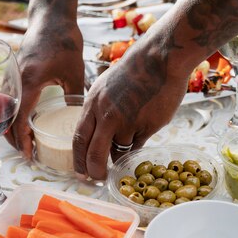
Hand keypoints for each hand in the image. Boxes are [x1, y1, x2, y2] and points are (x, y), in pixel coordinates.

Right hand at [6, 19, 84, 157]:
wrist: (51, 17)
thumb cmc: (64, 41)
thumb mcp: (75, 72)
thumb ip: (75, 97)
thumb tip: (79, 118)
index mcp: (29, 82)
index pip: (19, 119)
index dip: (22, 140)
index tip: (29, 154)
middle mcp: (14, 81)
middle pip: (5, 119)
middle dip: (13, 139)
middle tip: (28, 153)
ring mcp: (10, 76)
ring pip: (2, 110)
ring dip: (10, 128)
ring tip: (25, 142)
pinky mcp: (11, 73)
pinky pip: (5, 100)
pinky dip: (9, 114)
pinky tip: (22, 122)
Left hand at [73, 42, 188, 178]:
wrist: (159, 59)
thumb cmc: (133, 71)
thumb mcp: (105, 87)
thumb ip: (99, 111)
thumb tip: (98, 137)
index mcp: (92, 104)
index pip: (79, 138)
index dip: (79, 159)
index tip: (81, 172)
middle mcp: (106, 115)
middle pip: (94, 154)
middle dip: (94, 171)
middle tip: (98, 178)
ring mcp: (127, 122)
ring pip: (119, 150)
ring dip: (122, 151)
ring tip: (131, 132)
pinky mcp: (146, 126)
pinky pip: (138, 145)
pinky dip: (138, 143)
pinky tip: (143, 127)